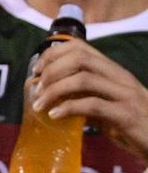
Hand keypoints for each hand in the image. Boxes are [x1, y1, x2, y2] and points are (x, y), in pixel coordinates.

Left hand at [34, 39, 147, 161]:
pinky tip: (55, 116)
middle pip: (80, 58)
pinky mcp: (127, 115)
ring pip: (83, 79)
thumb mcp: (108, 106)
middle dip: (51, 69)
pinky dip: (68, 108)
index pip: (81, 47)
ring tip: (40, 104)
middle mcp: (120, 78)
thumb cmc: (136, 125)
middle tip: (37, 87)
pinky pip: (93, 105)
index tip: (37, 70)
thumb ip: (86, 97)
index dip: (53, 54)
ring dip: (55, 90)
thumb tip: (55, 96)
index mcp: (114, 72)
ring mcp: (126, 95)